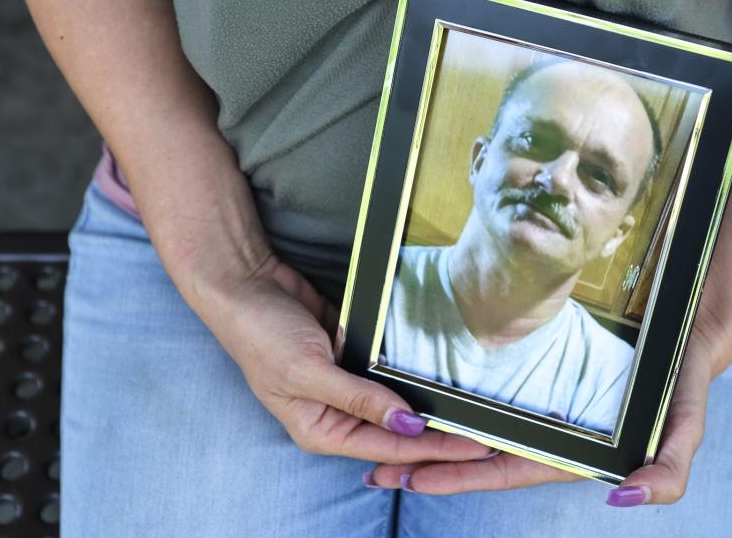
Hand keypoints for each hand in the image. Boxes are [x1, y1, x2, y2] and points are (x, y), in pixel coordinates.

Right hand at [204, 254, 493, 465]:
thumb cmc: (261, 334)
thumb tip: (408, 425)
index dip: (433, 448)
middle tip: (486, 432)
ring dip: (427, 402)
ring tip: (473, 407)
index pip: (388, 448)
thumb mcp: (308, 371)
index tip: (474, 445)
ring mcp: (345, 384)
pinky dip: (410, 371)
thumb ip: (359, 398)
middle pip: (397, 430)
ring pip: (396, 401)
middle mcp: (335, 413)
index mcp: (321, 430)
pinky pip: (388, 369)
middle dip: (439, 433)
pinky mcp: (351, 355)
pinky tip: (442, 372)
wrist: (244, 283)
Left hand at [365, 309, 724, 502]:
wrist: (686, 328)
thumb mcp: (685, 427)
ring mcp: (541, 404)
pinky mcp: (536, 374)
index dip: (459, 478)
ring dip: (432, 436)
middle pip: (479, 454)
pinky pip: (489, 393)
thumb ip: (667, 470)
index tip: (411, 479)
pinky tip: (423, 400)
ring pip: (477, 426)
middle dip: (428, 465)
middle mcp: (549, 431)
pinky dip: (455, 401)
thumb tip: (623, 498)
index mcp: (571, 450)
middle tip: (374, 471)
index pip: (505, 469)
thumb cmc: (683, 381)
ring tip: (381, 440)